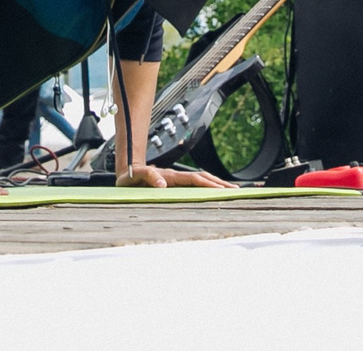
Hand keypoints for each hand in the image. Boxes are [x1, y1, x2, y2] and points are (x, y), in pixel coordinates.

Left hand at [116, 163, 232, 188]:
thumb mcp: (135, 176)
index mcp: (170, 177)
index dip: (208, 184)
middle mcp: (175, 177)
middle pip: (202, 178)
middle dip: (219, 183)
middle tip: (235, 190)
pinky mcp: (174, 183)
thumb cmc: (130, 176)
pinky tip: (212, 192)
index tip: (222, 190)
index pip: (194, 180)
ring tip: (230, 190)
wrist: (126, 170)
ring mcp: (176, 180)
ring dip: (215, 184)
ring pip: (200, 180)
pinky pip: (194, 184)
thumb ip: (148, 176)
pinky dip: (206, 186)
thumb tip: (163, 184)